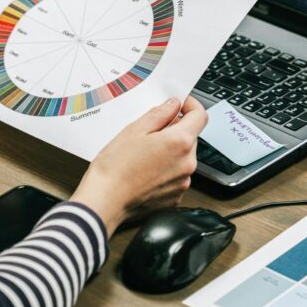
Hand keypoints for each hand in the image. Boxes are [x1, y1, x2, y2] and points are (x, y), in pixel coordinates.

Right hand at [70, 95, 207, 236]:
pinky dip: (166, 170)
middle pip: (190, 137)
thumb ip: (160, 114)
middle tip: (150, 133)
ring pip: (183, 157)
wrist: (105, 201)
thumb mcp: (135, 130)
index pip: (200, 116)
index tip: (181, 105)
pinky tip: (145, 171)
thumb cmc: (116, 168)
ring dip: (170, 152)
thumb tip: (173, 105)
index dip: (191, 106)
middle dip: (174, 131)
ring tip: (143, 155)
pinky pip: (176, 176)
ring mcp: (183, 183)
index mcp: (180, 142)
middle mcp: (187, 164)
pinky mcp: (175, 197)